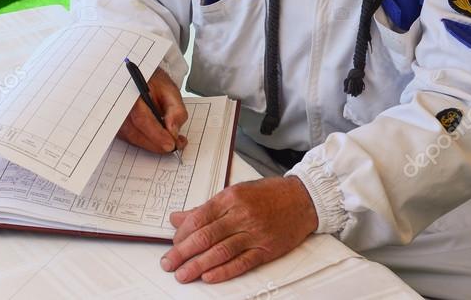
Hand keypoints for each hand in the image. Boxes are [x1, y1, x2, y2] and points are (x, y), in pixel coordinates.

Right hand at [117, 68, 187, 153]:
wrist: (142, 79)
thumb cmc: (154, 84)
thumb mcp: (170, 91)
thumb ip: (176, 110)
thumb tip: (173, 131)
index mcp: (132, 94)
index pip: (142, 119)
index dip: (157, 135)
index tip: (172, 144)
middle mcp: (120, 107)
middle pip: (137, 134)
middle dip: (158, 143)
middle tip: (176, 144)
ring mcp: (117, 119)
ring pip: (135, 140)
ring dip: (154, 144)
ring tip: (173, 140)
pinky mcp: (119, 128)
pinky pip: (134, 140)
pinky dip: (149, 142)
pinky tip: (161, 139)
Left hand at [161, 176, 317, 283]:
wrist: (302, 198)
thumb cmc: (268, 194)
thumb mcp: (234, 193)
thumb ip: (205, 208)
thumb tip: (178, 218)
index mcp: (230, 198)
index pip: (199, 218)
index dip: (182, 234)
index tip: (172, 243)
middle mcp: (241, 215)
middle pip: (206, 236)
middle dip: (183, 252)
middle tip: (168, 263)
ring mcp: (254, 233)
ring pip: (221, 251)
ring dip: (198, 265)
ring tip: (182, 274)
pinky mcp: (266, 249)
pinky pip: (242, 262)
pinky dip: (224, 271)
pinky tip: (209, 276)